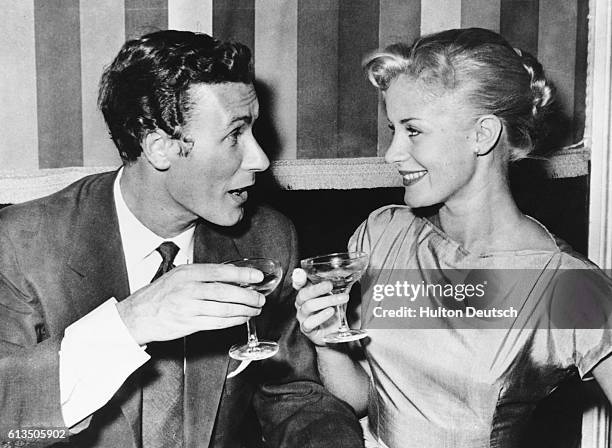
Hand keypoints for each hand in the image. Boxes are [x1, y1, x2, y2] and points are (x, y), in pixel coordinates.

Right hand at [116, 264, 264, 344]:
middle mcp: (189, 289)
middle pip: (226, 292)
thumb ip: (202, 275)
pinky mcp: (189, 324)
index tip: (258, 276)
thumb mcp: (178, 276)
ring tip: (256, 309)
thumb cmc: (159, 294)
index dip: (243, 274)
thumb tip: (231, 277)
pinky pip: (217, 323)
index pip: (221, 271)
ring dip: (244, 310)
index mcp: (188, 273)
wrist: (137, 316)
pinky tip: (242, 318)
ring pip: (224, 309)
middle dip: (248, 296)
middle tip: (261, 298)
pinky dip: (234, 321)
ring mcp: (189, 308)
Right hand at [292, 268, 348, 346]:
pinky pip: (309, 323)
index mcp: (306, 295)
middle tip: (330, 285)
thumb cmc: (332, 313)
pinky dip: (321, 316)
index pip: (299, 285)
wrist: (333, 333)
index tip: (300, 273)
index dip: (298, 279)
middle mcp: (301, 305)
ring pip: (308, 306)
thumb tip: (347, 278)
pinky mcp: (306, 329)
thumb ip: (336, 288)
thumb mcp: (334, 299)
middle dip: (317, 288)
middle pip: (303, 294)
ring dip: (326, 301)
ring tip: (339, 299)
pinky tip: (330, 311)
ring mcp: (302, 317)